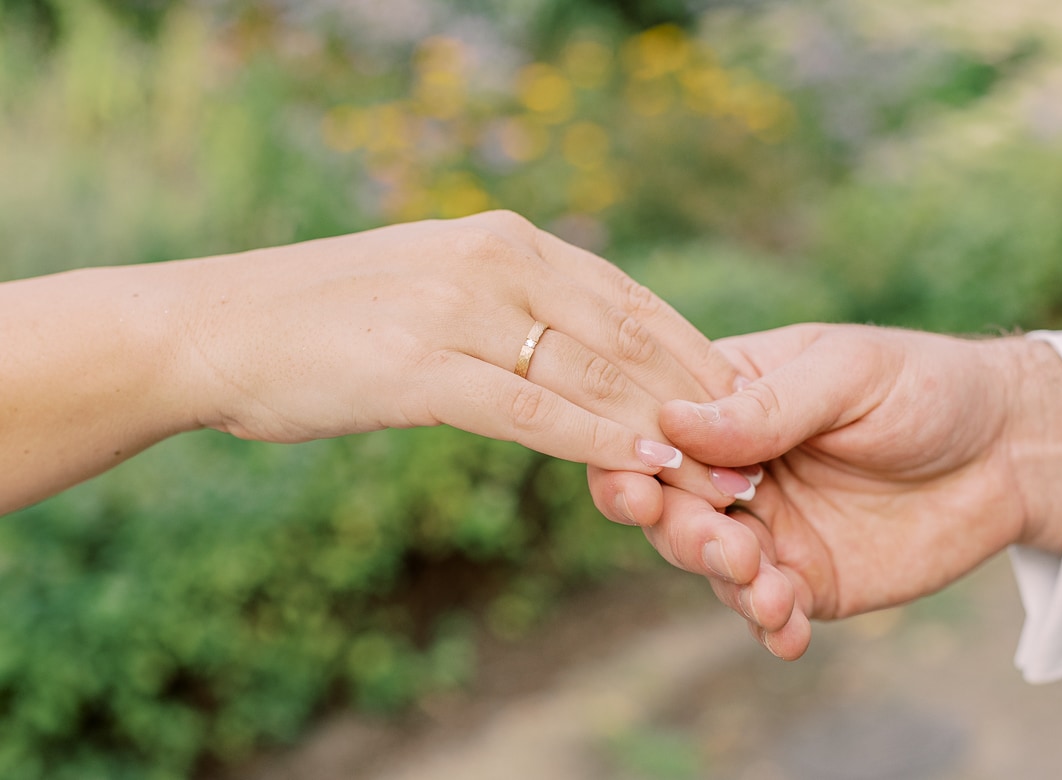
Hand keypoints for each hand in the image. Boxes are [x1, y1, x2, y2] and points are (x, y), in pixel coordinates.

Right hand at [1, 210, 745, 511]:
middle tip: (759, 444)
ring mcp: (461, 311)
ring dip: (668, 427)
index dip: (690, 350)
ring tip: (727, 472)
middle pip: (628, 334)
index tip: (739, 398)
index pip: (626, 297)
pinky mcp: (425, 368)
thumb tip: (569, 348)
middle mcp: (495, 260)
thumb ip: (504, 307)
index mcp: (504, 240)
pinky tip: (650, 466)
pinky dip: (600, 441)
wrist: (218, 327)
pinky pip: (534, 411)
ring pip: (593, 374)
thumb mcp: (432, 290)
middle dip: (699, 394)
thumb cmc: (326, 319)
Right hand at [591, 324, 1061, 659]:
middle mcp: (731, 464)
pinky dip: (766, 624)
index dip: (631, 456)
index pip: (648, 425)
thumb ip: (766, 405)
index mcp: (726, 398)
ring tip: (770, 591)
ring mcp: (766, 524)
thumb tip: (673, 423)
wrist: (1011, 451)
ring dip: (725, 581)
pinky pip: (764, 608)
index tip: (651, 482)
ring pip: (706, 561)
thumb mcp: (848, 375)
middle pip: (666, 504)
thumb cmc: (925, 386)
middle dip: (682, 530)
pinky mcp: (805, 576)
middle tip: (727, 545)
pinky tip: (786, 631)